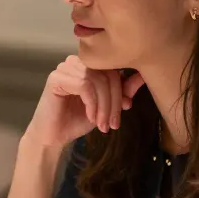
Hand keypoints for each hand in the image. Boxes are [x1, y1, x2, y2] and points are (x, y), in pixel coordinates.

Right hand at [24, 56, 144, 146]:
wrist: (54, 136)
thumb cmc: (78, 119)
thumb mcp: (107, 105)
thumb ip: (123, 91)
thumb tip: (144, 76)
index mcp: (89, 64)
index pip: (115, 69)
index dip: (122, 91)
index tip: (124, 111)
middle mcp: (77, 61)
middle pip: (108, 74)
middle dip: (113, 102)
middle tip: (112, 123)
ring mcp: (65, 68)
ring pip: (97, 80)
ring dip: (103, 106)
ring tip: (101, 123)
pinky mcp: (56, 77)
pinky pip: (84, 85)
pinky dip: (91, 103)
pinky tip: (89, 116)